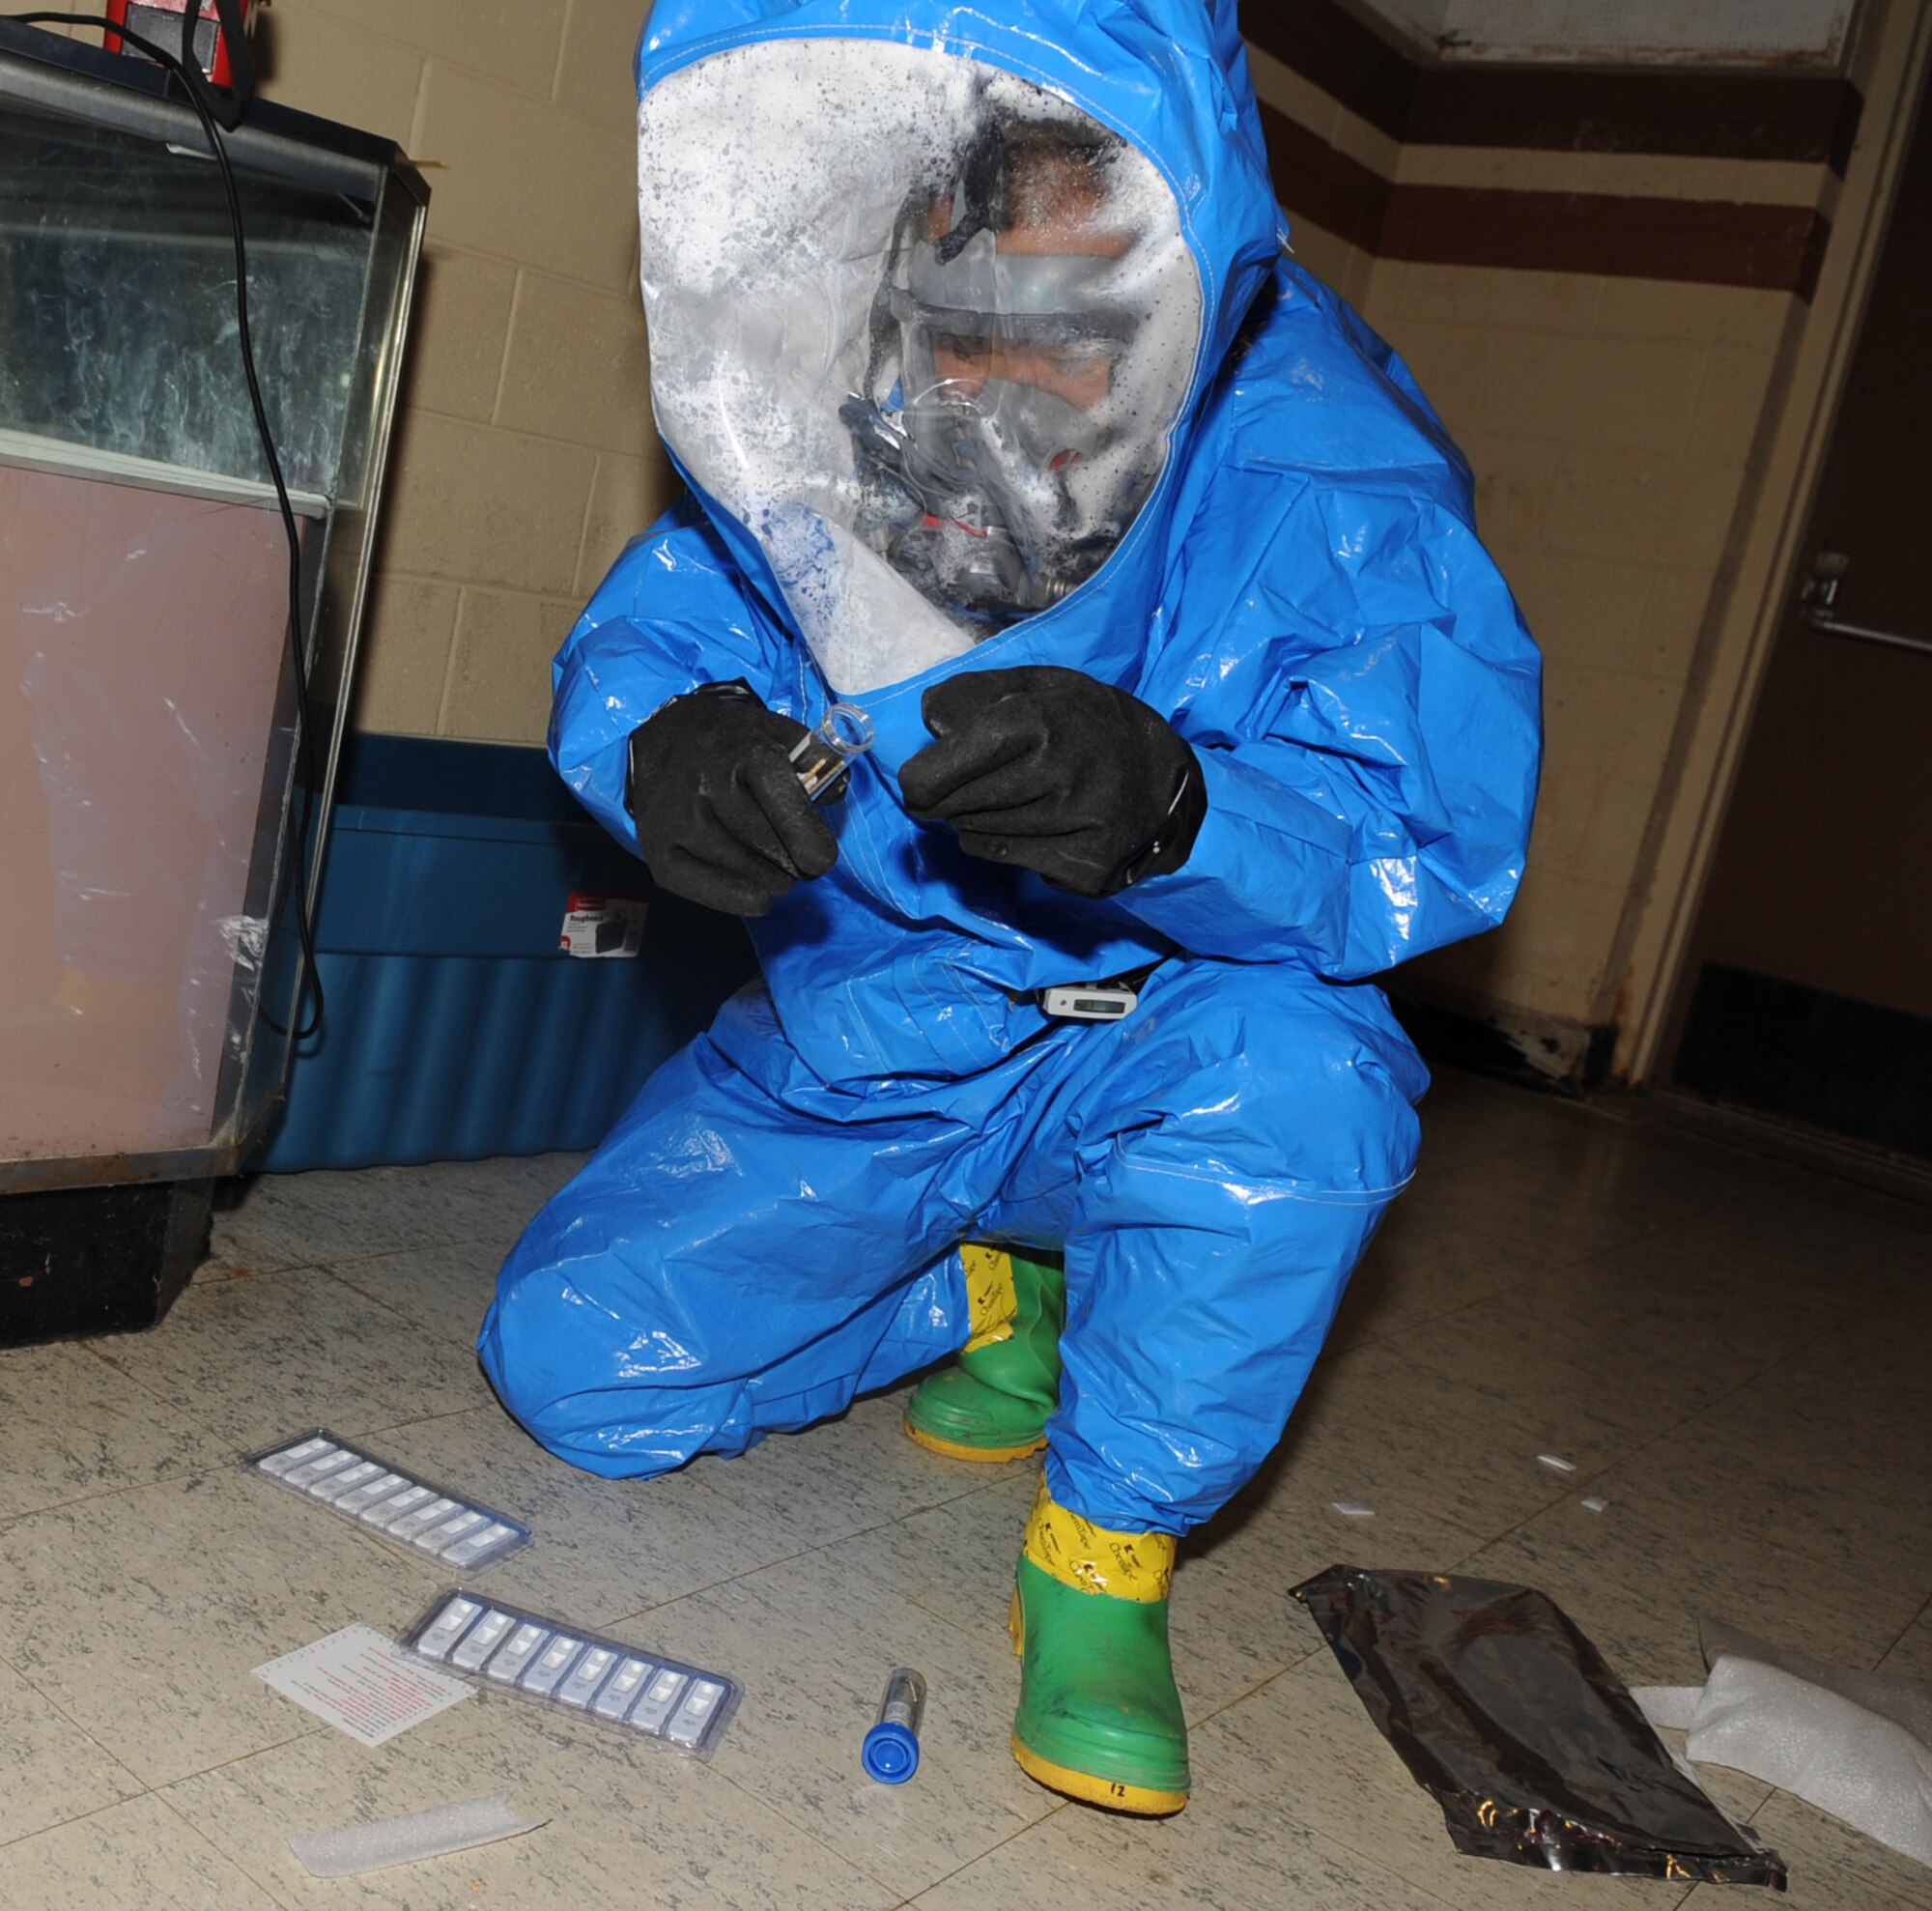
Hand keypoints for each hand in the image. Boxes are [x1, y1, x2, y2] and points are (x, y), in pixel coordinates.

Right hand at [626, 681, 836, 915]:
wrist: (670, 739)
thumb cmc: (736, 744)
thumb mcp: (780, 734)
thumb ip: (816, 760)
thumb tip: (834, 794)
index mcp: (744, 750)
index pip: (781, 800)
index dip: (807, 837)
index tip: (821, 859)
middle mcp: (705, 782)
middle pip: (766, 844)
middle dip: (794, 862)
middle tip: (798, 861)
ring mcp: (678, 817)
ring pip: (743, 869)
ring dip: (772, 880)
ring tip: (776, 869)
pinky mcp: (658, 847)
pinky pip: (706, 888)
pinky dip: (739, 898)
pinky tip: (758, 897)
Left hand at [900, 666, 1204, 897]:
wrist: (1164, 782)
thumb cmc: (1088, 727)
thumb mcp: (1042, 687)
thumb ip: (980, 695)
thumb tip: (930, 720)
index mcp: (1044, 719)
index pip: (959, 756)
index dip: (924, 775)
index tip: (913, 784)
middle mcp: (1061, 773)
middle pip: (962, 801)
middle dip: (939, 802)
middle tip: (933, 799)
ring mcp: (1076, 823)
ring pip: (980, 832)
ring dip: (968, 820)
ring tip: (982, 804)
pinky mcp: (1085, 864)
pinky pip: (1008, 857)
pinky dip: (992, 844)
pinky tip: (1006, 827)